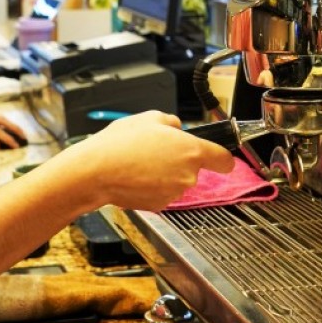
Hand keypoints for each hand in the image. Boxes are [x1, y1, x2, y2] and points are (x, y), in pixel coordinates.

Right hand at [70, 110, 234, 211]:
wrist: (97, 171)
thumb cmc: (121, 144)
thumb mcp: (149, 117)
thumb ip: (171, 122)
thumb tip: (176, 128)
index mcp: (191, 151)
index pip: (224, 159)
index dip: (224, 158)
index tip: (221, 158)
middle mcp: (187, 175)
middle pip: (194, 168)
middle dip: (178, 160)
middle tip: (155, 150)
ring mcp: (173, 192)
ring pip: (176, 181)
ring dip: (164, 173)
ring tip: (140, 161)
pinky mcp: (159, 205)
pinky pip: (161, 192)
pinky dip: (151, 186)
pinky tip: (135, 175)